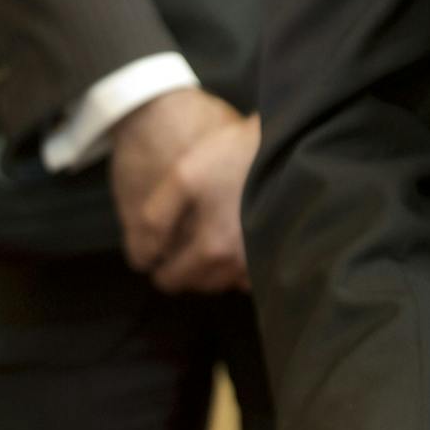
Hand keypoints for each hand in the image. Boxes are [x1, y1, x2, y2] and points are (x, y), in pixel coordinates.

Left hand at [107, 87, 260, 294]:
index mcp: (212, 248)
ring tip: (204, 246)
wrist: (286, 144)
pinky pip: (250, 278)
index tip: (155, 253)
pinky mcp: (278, 254)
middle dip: (184, 270)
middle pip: (199, 285)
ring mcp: (262, 262)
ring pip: (225, 284)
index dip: (158, 267)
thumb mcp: (183, 177)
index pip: (171, 280)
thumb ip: (155, 220)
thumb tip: (143, 259)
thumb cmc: (233, 157)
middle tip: (178, 247)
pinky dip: (237, 271)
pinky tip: (232, 248)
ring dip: (210, 273)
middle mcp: (239, 264)